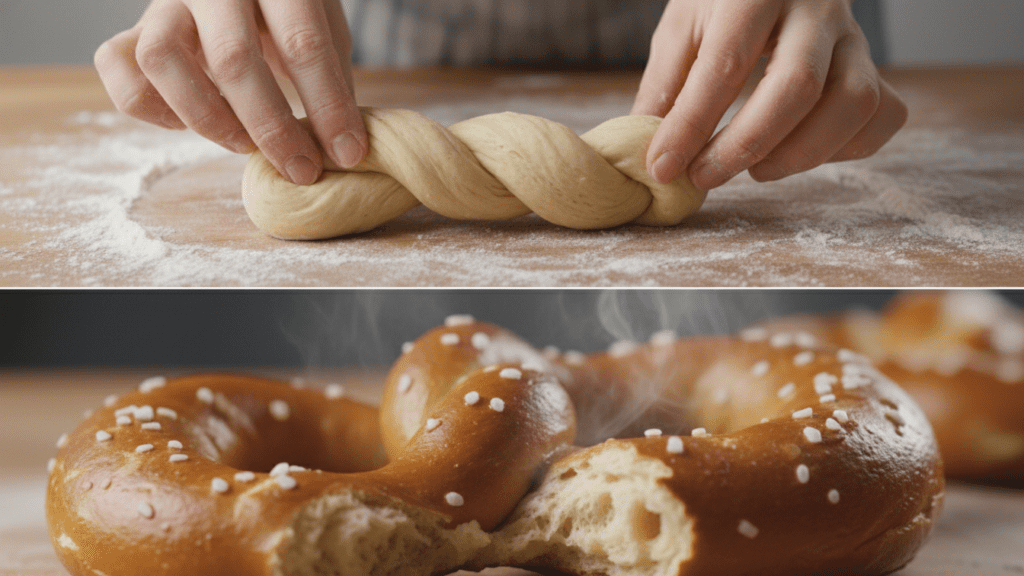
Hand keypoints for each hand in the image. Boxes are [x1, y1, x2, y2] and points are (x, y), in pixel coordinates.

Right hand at [94, 0, 366, 184]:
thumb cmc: (288, 13)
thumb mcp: (323, 29)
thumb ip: (331, 77)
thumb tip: (344, 145)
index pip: (302, 43)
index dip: (328, 106)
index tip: (348, 153)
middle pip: (232, 58)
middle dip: (273, 127)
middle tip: (301, 168)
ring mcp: (165, 4)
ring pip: (160, 59)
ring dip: (207, 117)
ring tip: (243, 144)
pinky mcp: (133, 29)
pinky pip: (118, 67)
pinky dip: (150, 107)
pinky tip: (186, 122)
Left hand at [633, 0, 907, 188]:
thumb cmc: (724, 5)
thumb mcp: (683, 28)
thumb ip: (665, 84)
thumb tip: (649, 148)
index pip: (726, 64)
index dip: (691, 125)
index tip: (662, 167)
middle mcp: (815, 9)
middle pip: (798, 86)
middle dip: (746, 144)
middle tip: (704, 176)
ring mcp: (854, 37)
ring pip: (853, 102)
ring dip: (801, 153)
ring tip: (755, 169)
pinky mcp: (873, 65)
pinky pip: (882, 113)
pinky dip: (845, 147)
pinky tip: (802, 152)